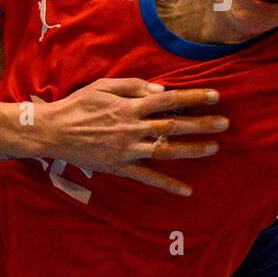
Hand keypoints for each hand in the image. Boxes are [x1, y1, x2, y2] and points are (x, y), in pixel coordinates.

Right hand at [34, 78, 228, 195]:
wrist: (53, 131)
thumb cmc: (78, 105)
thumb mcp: (103, 86)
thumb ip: (132, 86)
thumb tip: (161, 90)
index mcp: (129, 106)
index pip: (169, 101)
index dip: (193, 98)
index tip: (215, 96)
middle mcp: (132, 128)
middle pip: (173, 126)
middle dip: (201, 124)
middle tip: (224, 123)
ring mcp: (127, 149)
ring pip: (166, 151)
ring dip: (192, 150)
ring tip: (214, 148)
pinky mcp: (120, 167)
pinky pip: (148, 177)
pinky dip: (168, 184)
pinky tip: (187, 190)